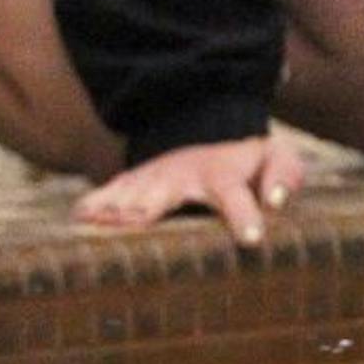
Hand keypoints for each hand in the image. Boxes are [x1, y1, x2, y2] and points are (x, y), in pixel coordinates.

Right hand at [74, 132, 305, 246]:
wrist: (211, 125)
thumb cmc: (250, 156)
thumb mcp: (277, 158)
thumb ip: (283, 176)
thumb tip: (275, 200)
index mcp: (223, 174)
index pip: (235, 194)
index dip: (243, 215)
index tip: (250, 238)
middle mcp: (183, 174)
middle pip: (164, 191)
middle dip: (149, 204)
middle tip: (132, 219)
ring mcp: (155, 175)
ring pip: (133, 190)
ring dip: (115, 205)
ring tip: (96, 221)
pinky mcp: (138, 179)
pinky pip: (114, 189)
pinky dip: (97, 201)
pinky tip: (79, 217)